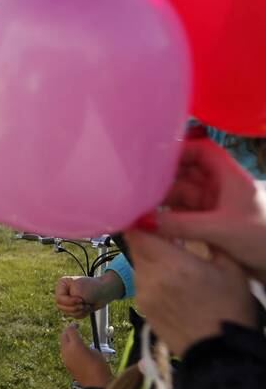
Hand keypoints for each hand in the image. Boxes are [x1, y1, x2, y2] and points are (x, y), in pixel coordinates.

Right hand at [54, 273, 123, 318]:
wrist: (105, 291)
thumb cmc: (93, 288)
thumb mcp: (78, 291)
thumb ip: (67, 300)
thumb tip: (64, 311)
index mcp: (62, 285)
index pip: (59, 299)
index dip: (70, 302)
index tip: (81, 300)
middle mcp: (63, 292)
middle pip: (61, 307)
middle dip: (74, 308)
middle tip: (84, 304)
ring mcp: (68, 300)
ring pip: (67, 313)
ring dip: (79, 311)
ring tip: (87, 305)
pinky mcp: (75, 307)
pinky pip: (74, 316)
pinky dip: (82, 314)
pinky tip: (88, 307)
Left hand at [60, 324, 112, 387]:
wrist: (96, 385)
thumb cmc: (99, 367)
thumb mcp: (96, 352)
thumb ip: (86, 346)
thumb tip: (83, 346)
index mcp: (75, 345)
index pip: (70, 330)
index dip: (73, 326)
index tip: (76, 325)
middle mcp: (67, 350)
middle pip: (63, 336)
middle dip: (67, 332)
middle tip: (73, 330)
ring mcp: (65, 358)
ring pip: (62, 345)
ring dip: (67, 340)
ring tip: (74, 339)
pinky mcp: (66, 365)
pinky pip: (65, 353)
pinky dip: (68, 349)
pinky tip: (75, 350)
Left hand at [126, 229, 256, 355]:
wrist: (221, 353)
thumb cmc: (230, 309)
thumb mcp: (230, 269)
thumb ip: (207, 240)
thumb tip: (189, 224)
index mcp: (173, 264)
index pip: (139, 232)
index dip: (142, 222)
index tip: (153, 217)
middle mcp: (151, 277)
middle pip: (136, 246)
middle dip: (149, 239)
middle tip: (167, 238)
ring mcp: (143, 294)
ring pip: (138, 264)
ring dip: (150, 259)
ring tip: (174, 265)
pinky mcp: (142, 307)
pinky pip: (141, 283)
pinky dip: (151, 277)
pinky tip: (172, 285)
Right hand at [148, 137, 265, 281]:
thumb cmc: (262, 238)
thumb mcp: (220, 229)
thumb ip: (180, 225)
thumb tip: (141, 221)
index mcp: (229, 176)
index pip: (200, 150)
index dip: (177, 150)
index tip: (150, 159)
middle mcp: (222, 186)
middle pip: (187, 172)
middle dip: (163, 178)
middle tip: (135, 185)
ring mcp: (218, 206)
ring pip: (184, 194)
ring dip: (164, 200)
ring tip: (138, 205)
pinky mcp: (215, 225)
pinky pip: (186, 214)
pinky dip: (170, 217)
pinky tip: (152, 222)